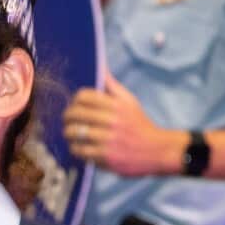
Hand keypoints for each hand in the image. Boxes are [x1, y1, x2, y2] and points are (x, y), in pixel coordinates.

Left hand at [63, 75, 185, 176]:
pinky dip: (75, 148)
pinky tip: (79, 146)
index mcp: (117, 105)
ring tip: (70, 134)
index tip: (75, 105)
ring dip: (68, 133)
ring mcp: (108, 139)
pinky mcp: (105, 156)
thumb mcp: (130, 102)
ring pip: (75, 133)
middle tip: (67, 120)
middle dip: (67, 117)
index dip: (75, 100)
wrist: (157, 150)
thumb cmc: (140, 125)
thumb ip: (112, 86)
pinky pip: (80, 150)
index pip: (84, 96)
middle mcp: (112, 121)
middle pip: (76, 113)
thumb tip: (100, 67)